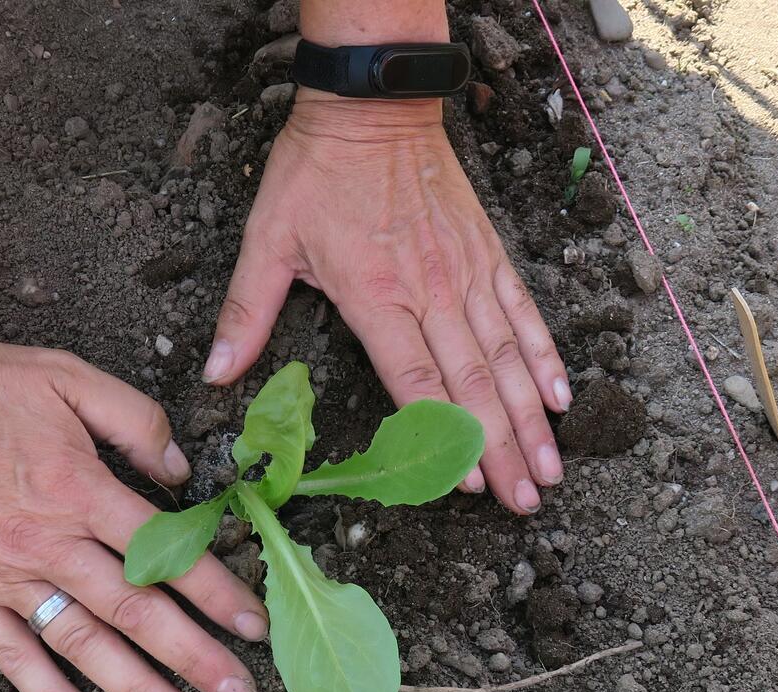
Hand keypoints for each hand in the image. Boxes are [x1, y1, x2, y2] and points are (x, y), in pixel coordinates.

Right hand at [0, 334, 268, 691]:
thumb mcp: (70, 378)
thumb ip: (137, 421)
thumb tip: (183, 473)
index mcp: (80, 487)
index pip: (165, 552)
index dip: (216, 592)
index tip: (255, 625)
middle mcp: (48, 542)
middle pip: (134, 611)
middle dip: (193, 656)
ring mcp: (4, 576)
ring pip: (82, 644)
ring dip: (135, 688)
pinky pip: (12, 656)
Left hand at [205, 96, 570, 513]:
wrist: (374, 103)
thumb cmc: (315, 172)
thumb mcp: (266, 240)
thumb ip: (245, 313)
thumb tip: (216, 375)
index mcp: (374, 296)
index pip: (416, 380)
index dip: (444, 436)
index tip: (470, 485)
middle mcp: (430, 290)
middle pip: (472, 384)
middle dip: (502, 449)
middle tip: (526, 502)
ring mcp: (466, 272)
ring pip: (506, 357)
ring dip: (531, 419)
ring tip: (552, 469)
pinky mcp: (487, 252)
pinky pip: (523, 312)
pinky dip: (543, 356)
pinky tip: (560, 397)